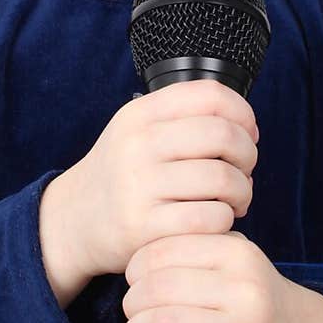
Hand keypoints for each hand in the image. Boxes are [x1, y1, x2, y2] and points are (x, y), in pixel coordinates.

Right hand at [52, 80, 259, 278]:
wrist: (74, 219)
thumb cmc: (123, 173)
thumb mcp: (138, 130)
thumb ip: (184, 118)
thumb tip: (247, 127)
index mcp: (140, 114)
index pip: (211, 95)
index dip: (244, 113)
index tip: (247, 133)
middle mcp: (137, 144)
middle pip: (224, 135)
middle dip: (248, 155)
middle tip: (244, 171)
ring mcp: (138, 186)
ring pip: (223, 179)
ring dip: (242, 192)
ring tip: (234, 200)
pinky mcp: (144, 227)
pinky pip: (211, 218)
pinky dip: (225, 220)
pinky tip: (216, 220)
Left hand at [121, 230, 314, 322]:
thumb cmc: (256, 298)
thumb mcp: (237, 258)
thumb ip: (195, 245)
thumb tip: (139, 261)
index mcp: (238, 255)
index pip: (161, 251)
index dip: (136, 268)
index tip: (136, 282)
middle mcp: (244, 291)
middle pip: (156, 289)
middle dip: (133, 304)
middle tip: (135, 314)